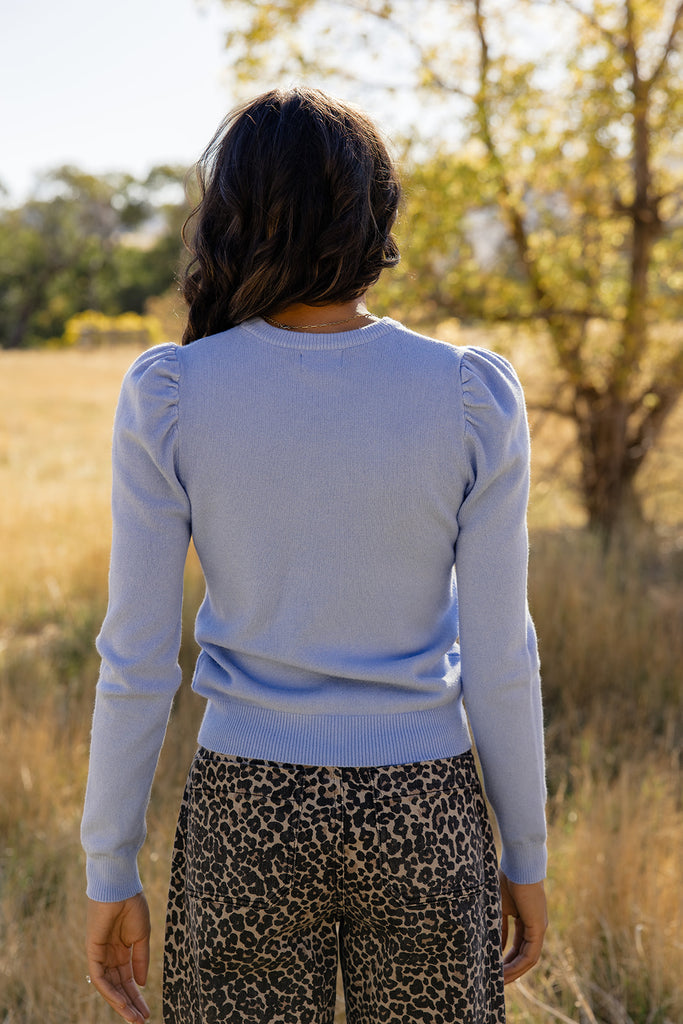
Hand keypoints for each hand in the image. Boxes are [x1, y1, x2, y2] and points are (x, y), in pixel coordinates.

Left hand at [86, 892, 150, 1022]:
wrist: (120, 886)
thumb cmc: (133, 905)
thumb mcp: (142, 936)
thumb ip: (141, 960)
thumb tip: (141, 984)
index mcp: (122, 950)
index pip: (128, 980)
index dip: (137, 997)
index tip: (147, 1012)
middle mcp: (109, 955)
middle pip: (119, 987)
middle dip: (130, 1005)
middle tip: (141, 1021)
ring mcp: (100, 954)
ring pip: (108, 986)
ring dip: (120, 1003)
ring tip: (133, 1017)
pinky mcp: (92, 951)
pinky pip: (99, 977)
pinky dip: (109, 991)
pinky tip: (121, 1001)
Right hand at [499, 870, 547, 983]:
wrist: (520, 864)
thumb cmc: (506, 878)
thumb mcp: (497, 905)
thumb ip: (496, 923)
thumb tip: (486, 940)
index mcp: (524, 917)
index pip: (516, 943)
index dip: (504, 956)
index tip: (492, 966)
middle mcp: (534, 925)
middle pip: (522, 954)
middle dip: (509, 968)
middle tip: (495, 980)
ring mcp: (539, 927)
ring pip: (527, 958)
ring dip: (514, 972)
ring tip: (499, 982)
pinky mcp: (539, 928)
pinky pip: (530, 954)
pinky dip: (518, 965)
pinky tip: (506, 973)